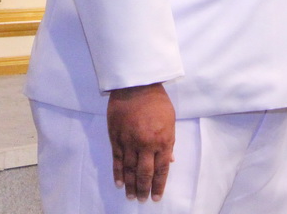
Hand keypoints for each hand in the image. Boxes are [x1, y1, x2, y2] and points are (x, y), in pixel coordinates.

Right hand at [107, 83, 174, 201]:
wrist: (136, 86)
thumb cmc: (157, 101)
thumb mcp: (170, 121)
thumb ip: (169, 142)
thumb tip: (169, 160)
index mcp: (162, 140)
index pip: (161, 169)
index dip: (159, 185)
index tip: (156, 197)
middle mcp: (146, 145)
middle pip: (144, 173)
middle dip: (144, 189)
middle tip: (142, 200)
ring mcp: (129, 142)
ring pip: (129, 169)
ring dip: (130, 185)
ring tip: (130, 197)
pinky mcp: (116, 138)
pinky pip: (117, 160)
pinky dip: (118, 173)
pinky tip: (118, 183)